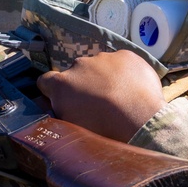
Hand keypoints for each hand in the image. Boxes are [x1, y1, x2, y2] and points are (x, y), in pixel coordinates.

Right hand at [38, 50, 164, 141]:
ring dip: (104, 78)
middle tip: (98, 104)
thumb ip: (56, 111)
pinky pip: (120, 62)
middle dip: (83, 85)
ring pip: (99, 66)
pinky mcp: (125, 55)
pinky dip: (123, 72)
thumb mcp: (72, 127)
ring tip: (119, 98)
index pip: (46, 81)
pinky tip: (132, 89)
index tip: (65, 100)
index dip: (52, 91)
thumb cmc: (105, 131)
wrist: (142, 122)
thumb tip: (45, 104)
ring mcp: (103, 57)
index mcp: (62, 84)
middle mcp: (79, 65)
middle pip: (75, 73)